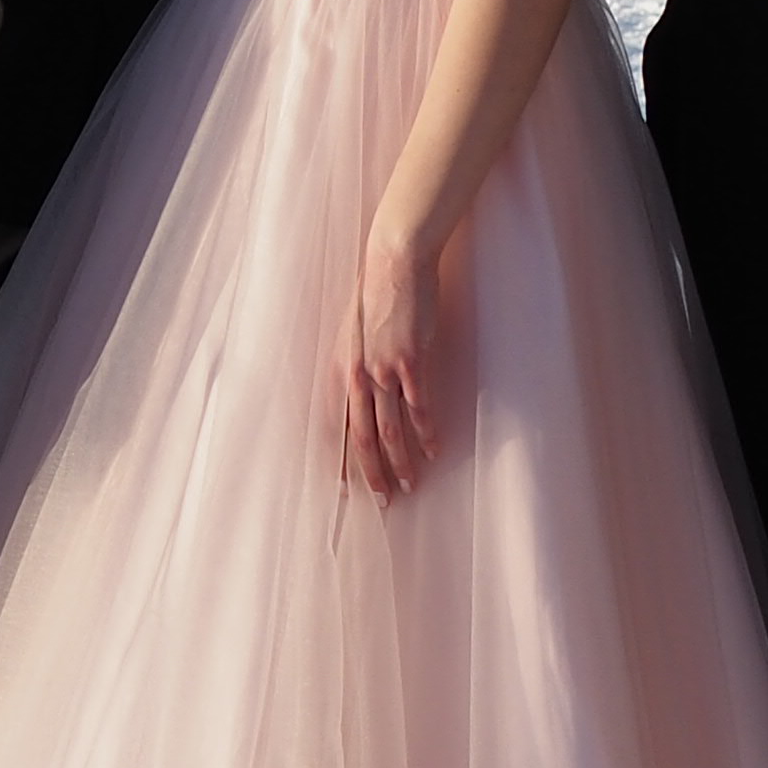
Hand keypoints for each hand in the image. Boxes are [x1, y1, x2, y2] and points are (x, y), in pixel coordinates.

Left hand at [341, 224, 444, 500]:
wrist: (394, 265)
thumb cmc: (374, 298)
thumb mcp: (353, 335)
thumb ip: (354, 367)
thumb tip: (359, 396)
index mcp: (338, 370)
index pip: (335, 426)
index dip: (339, 459)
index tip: (342, 489)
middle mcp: (356, 375)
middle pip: (362, 436)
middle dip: (370, 473)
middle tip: (381, 503)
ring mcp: (384, 370)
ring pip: (391, 429)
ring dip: (401, 462)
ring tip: (408, 488)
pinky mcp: (412, 362)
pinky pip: (420, 407)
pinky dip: (426, 433)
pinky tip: (433, 452)